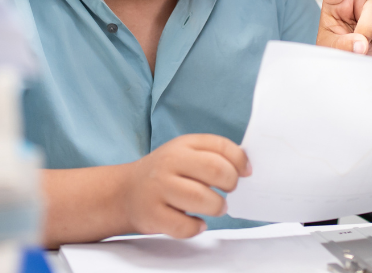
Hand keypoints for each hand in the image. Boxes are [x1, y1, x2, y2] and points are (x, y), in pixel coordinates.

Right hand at [121, 134, 250, 237]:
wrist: (125, 191)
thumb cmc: (166, 173)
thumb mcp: (185, 153)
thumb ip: (213, 155)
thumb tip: (246, 167)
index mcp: (183, 144)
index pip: (221, 145)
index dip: (240, 161)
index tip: (246, 173)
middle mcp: (170, 162)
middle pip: (215, 169)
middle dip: (231, 183)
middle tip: (229, 191)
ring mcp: (159, 188)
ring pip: (202, 199)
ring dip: (217, 207)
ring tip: (216, 207)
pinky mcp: (153, 214)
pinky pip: (185, 225)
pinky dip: (197, 227)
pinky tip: (197, 222)